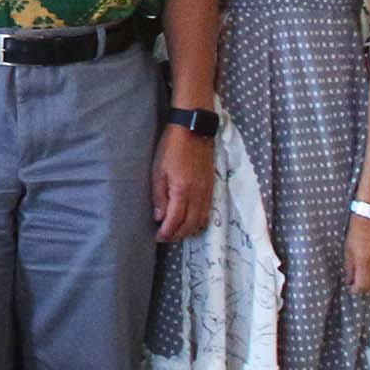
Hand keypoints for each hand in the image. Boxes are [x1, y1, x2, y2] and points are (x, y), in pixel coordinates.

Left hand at [151, 125, 215, 241]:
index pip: (176, 220)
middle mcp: (198, 194)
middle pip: (190, 225)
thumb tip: (159, 217)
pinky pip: (207, 211)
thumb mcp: (158, 170)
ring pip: (201, 220)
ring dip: (189, 231)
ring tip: (176, 233)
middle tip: (165, 238)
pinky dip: (199, 222)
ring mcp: (207, 191)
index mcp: (183, 190)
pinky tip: (190, 222)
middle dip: (177, 235)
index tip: (158, 237)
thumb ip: (159, 195)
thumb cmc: (171, 148)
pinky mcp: (212, 187)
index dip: (167, 232)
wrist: (194, 130)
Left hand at [344, 213, 369, 293]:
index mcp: (364, 261)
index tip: (352, 288)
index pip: (363, 286)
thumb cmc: (357, 229)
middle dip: (366, 289)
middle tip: (360, 285)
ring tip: (368, 276)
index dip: (356, 290)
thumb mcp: (348, 248)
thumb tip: (349, 280)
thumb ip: (349, 266)